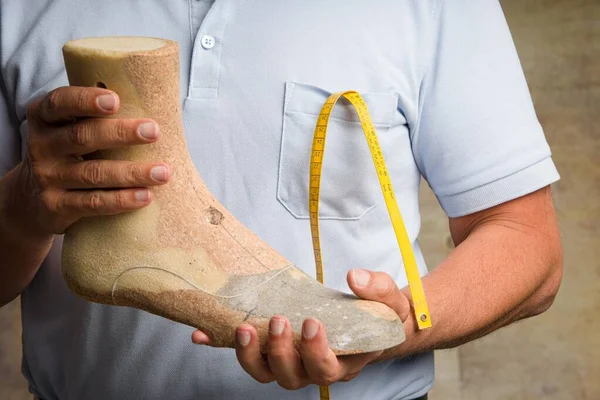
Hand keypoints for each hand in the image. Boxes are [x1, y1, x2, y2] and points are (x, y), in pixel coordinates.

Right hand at [16, 86, 170, 233]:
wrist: (32, 199)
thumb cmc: (66, 153)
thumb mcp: (68, 129)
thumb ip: (94, 116)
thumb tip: (147, 102)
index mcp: (44, 118)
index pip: (60, 102)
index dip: (85, 100)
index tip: (115, 100)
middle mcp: (41, 146)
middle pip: (82, 137)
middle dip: (120, 133)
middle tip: (154, 131)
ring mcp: (47, 177)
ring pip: (93, 173)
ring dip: (131, 172)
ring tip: (163, 172)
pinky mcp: (55, 206)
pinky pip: (92, 202)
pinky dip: (121, 200)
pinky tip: (146, 196)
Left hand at [192, 269, 409, 389]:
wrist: (368, 319)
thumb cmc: (378, 313)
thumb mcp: (389, 300)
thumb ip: (378, 290)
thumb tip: (354, 277)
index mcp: (343, 362)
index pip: (327, 369)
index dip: (316, 353)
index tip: (313, 324)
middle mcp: (312, 368)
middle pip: (290, 377)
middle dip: (281, 352)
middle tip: (278, 321)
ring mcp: (289, 360)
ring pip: (265, 372)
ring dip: (250, 354)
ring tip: (243, 328)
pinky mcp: (270, 347)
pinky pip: (245, 351)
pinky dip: (220, 345)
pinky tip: (200, 334)